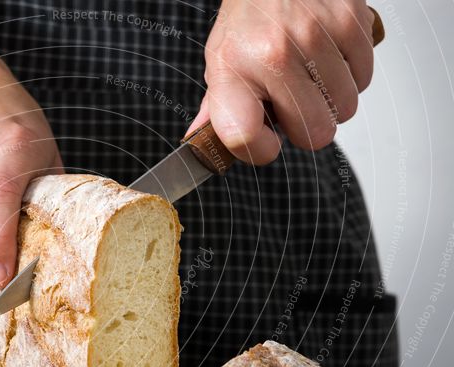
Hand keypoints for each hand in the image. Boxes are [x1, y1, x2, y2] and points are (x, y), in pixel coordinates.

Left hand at [186, 0, 376, 163]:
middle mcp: (274, 54)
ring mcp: (316, 38)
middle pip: (314, 134)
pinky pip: (364, 79)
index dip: (259, 150)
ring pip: (344, 109)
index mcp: (233, 69)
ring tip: (310, 74)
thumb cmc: (250, 15)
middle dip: (307, 126)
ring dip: (331, 100)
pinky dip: (350, 75)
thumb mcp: (222, 59)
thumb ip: (217, 106)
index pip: (244, 137)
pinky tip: (327, 56)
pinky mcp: (351, 23)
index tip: (265, 140)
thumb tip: (201, 143)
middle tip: (294, 102)